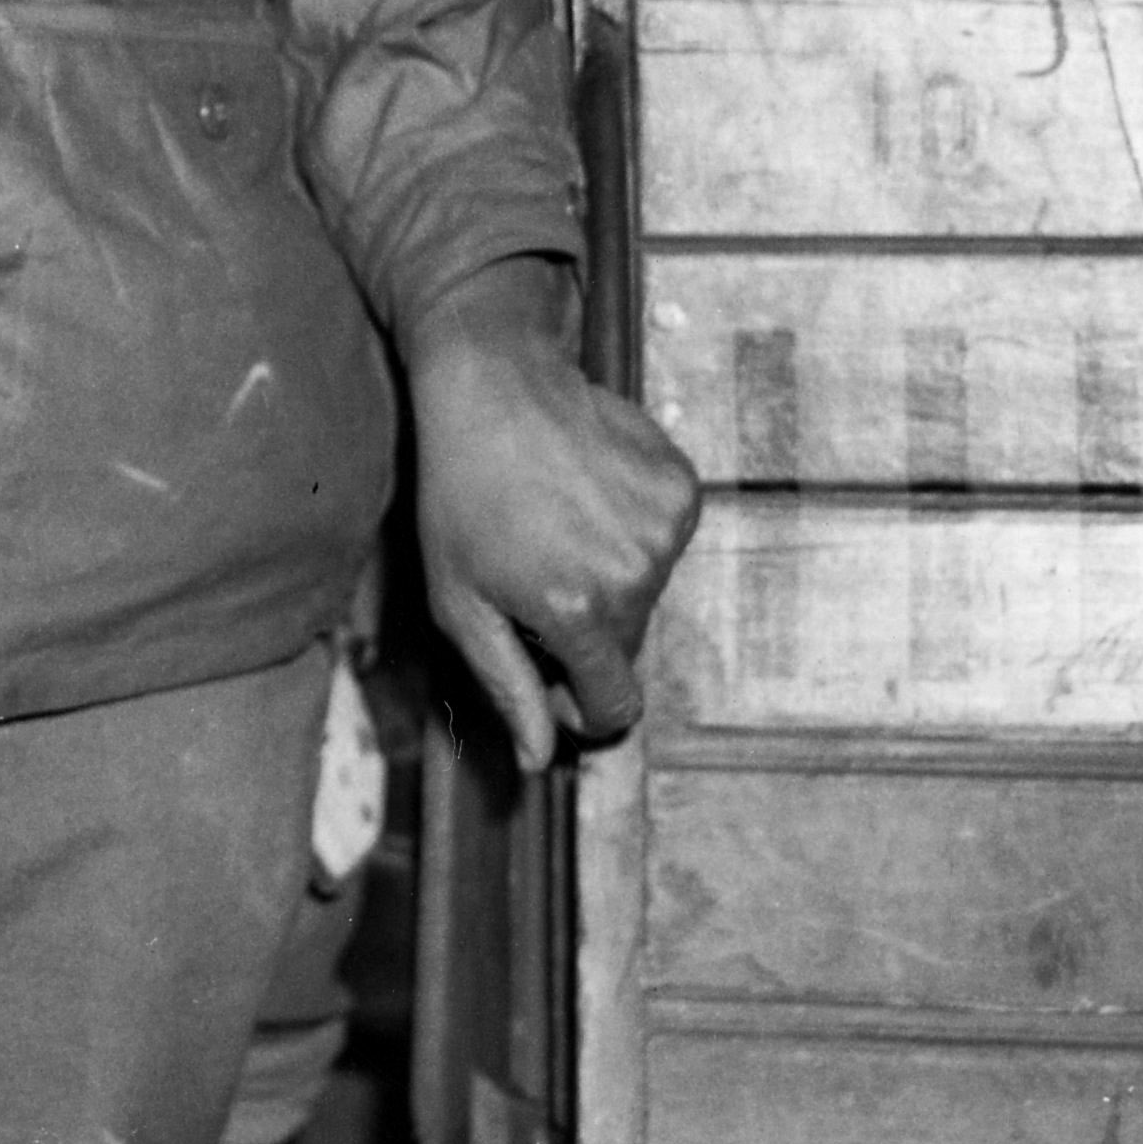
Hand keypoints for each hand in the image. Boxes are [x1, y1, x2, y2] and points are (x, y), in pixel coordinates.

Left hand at [406, 257, 703, 762]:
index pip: (614, 704)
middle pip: (627, 645)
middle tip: (535, 571)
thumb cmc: (460, 493)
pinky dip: (632, 528)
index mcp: (580, 612)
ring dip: (609, 574)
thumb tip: (540, 760)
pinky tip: (588, 491)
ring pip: (647, 591)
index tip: (550, 671)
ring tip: (557, 521)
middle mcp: (636, 574)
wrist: (494, 383)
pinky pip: (664, 539)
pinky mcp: (683, 486)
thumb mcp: (459, 599)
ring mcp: (666, 527)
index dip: (579, 700)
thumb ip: (506, 685)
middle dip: (587, 628)